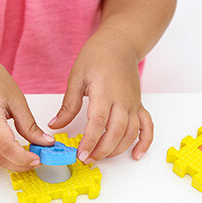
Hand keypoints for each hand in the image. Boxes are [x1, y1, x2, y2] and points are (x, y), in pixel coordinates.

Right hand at [0, 56, 54, 171]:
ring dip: (2, 163)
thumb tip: (46, 143)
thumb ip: (30, 126)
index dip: (23, 158)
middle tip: (32, 160)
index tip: (37, 159)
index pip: (6, 147)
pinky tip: (0, 150)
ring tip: (15, 153)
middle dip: (18, 164)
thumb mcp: (16, 99)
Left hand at [49, 30, 153, 162]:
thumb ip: (68, 105)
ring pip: (130, 134)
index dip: (90, 141)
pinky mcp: (138, 105)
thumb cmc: (97, 56)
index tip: (81, 154)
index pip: (98, 123)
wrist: (119, 43)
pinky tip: (136, 155)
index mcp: (105, 92)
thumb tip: (55, 125)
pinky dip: (144, 143)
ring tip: (100, 157)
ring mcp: (133, 104)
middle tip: (87, 159)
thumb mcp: (76, 77)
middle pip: (116, 132)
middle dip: (102, 150)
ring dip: (117, 150)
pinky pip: (147, 127)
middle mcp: (122, 100)